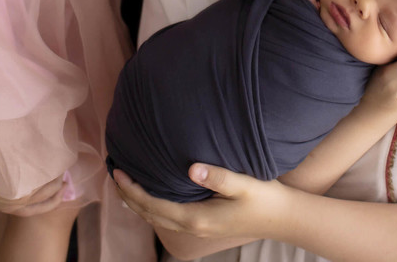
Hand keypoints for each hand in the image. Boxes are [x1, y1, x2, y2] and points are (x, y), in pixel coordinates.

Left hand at [112, 165, 284, 255]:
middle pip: (149, 214)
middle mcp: (192, 227)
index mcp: (197, 218)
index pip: (153, 205)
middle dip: (129, 195)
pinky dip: (152, 205)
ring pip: (157, 218)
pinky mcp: (203, 224)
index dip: (132, 190)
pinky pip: (168, 217)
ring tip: (124, 183)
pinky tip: (151, 193)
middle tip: (113, 173)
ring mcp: (197, 228)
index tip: (118, 172)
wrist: (283, 218)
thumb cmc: (265, 198)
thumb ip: (218, 176)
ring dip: (138, 202)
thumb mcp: (244, 184)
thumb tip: (192, 168)